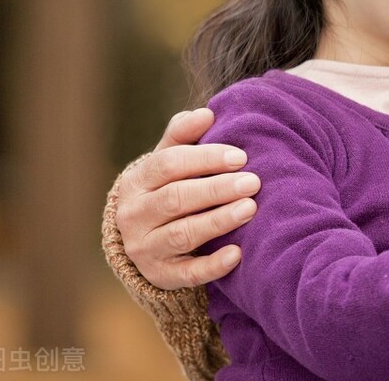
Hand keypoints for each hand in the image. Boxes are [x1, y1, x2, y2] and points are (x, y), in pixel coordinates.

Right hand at [117, 108, 260, 289]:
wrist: (147, 240)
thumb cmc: (168, 188)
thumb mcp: (168, 161)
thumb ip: (183, 136)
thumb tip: (206, 113)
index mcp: (136, 182)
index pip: (167, 165)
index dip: (205, 158)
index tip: (241, 156)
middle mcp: (134, 216)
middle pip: (175, 199)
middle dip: (216, 189)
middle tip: (253, 181)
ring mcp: (145, 249)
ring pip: (182, 234)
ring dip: (218, 221)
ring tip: (250, 208)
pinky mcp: (162, 276)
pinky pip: (187, 274)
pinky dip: (212, 265)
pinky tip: (238, 253)